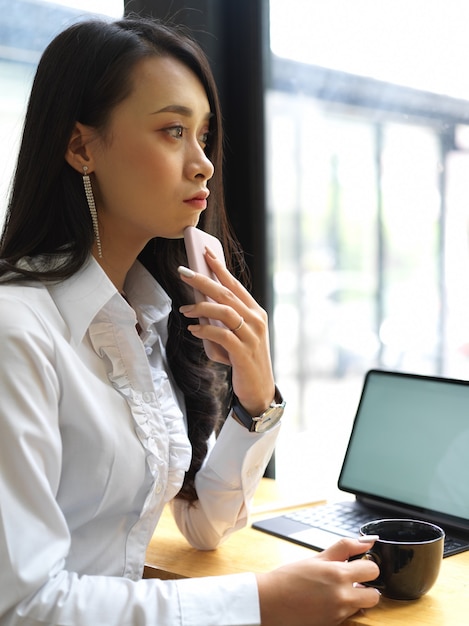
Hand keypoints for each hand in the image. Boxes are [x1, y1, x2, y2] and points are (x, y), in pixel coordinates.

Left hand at [178, 248, 274, 415]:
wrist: (258, 389)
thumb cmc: (243, 359)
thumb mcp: (235, 335)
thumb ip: (222, 320)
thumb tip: (198, 304)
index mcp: (255, 312)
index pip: (236, 285)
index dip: (220, 268)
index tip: (205, 253)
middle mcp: (256, 320)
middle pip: (227, 294)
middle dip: (204, 280)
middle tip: (184, 272)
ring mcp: (252, 336)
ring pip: (225, 311)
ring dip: (201, 307)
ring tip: (184, 309)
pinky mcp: (244, 352)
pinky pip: (222, 335)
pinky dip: (205, 330)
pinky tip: (193, 329)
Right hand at [256, 538, 379, 625]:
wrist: (271, 601)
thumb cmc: (290, 578)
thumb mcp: (318, 557)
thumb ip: (345, 547)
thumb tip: (367, 541)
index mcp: (338, 574)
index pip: (372, 570)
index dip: (367, 565)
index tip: (360, 564)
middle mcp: (342, 596)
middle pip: (375, 595)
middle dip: (367, 587)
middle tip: (353, 581)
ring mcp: (339, 614)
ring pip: (363, 607)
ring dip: (356, 599)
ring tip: (338, 591)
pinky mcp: (334, 625)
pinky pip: (349, 617)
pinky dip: (344, 609)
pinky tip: (328, 602)